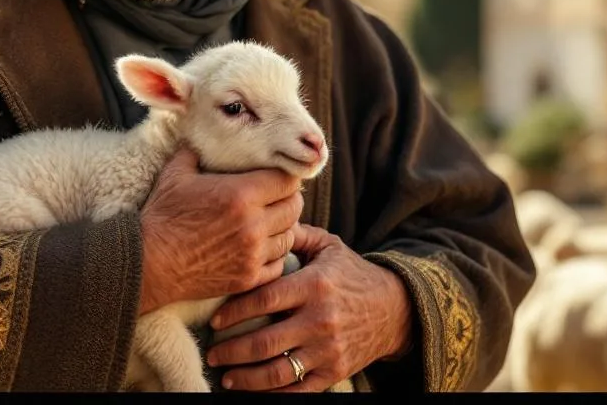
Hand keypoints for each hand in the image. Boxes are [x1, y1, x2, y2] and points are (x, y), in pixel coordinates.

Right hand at [138, 148, 302, 313]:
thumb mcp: (176, 173)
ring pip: (290, 236)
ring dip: (282, 228)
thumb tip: (204, 135)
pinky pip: (280, 263)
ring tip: (267, 223)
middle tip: (273, 199)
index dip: (283, 177)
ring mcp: (253, 254)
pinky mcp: (249, 277)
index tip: (273, 178)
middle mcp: (254, 224)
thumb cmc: (162, 216)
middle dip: (286, 200)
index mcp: (241, 194)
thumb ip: (197, 152)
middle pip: (295, 207)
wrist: (149, 262)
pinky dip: (274, 255)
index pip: (287, 180)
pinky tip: (259, 247)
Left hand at [204, 223, 413, 391]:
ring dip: (245, 379)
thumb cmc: (352, 274)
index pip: (265, 299)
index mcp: (314, 285)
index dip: (235, 312)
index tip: (215, 321)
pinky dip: (272, 394)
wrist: (394, 309)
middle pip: (265, 342)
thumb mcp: (329, 247)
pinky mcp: (335, 371)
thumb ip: (296, 235)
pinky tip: (253, 390)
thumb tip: (264, 220)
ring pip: (278, 372)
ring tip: (225, 377)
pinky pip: (298, 390)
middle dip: (231, 351)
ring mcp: (328, 350)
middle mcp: (320, 320)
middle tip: (212, 352)